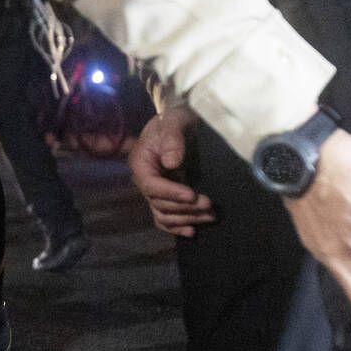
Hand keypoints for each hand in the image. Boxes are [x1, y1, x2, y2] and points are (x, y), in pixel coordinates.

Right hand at [128, 105, 213, 236]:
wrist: (178, 120)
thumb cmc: (174, 117)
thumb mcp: (173, 120)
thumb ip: (172, 138)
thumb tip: (171, 163)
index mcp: (140, 164)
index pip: (151, 185)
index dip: (170, 193)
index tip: (192, 194)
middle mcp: (144, 181)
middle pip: (160, 204)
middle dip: (184, 208)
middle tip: (209, 204)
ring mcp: (155, 191)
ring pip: (164, 215)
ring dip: (187, 219)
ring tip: (210, 216)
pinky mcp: (166, 196)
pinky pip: (165, 218)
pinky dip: (177, 227)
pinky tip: (192, 232)